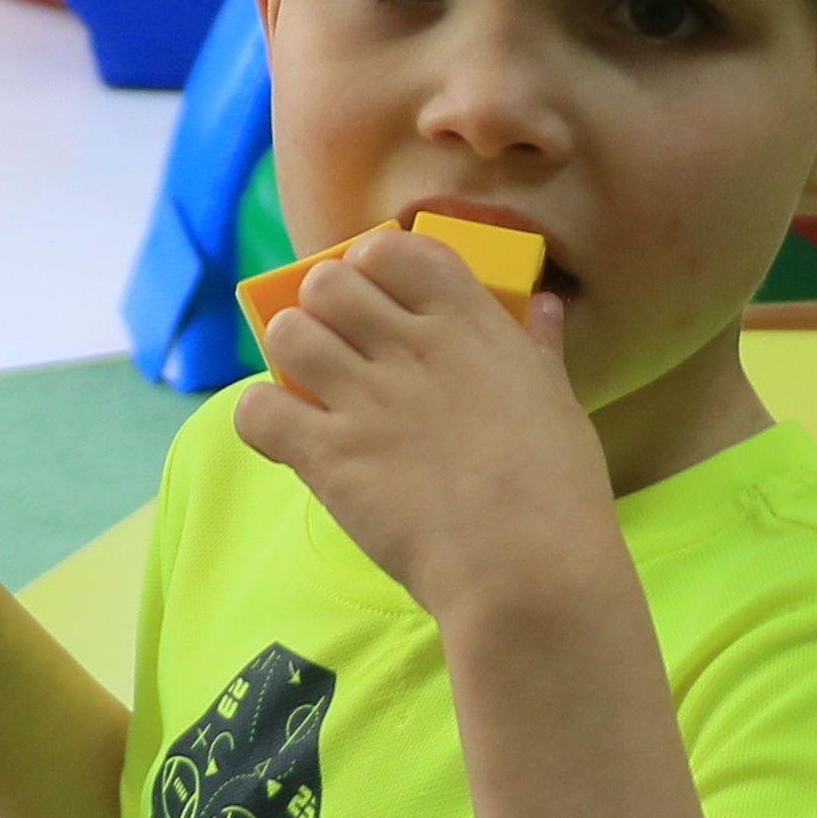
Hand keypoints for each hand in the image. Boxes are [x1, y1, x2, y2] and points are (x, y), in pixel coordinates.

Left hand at [240, 229, 608, 621]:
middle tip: (340, 346)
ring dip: (291, 354)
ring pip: (287, 334)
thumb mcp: (559, 404)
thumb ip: (540, 349)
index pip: (394, 249)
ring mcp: (365, 400)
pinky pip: (257, 410)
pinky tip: (288, 438)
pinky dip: (261, 419)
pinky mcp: (328, 456)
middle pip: (327, 283)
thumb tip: (543, 307)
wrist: (526, 568)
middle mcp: (410, 348)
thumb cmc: (557, 490)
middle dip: (323, 307)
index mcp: (469, 325)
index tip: (378, 296)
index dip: (373, 265)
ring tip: (312, 388)